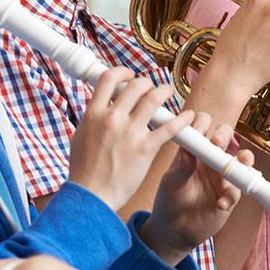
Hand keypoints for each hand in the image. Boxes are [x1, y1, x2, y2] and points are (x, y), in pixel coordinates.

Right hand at [68, 67, 194, 209]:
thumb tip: (101, 106)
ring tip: (169, 93)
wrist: (91, 196)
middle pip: (136, 85)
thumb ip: (93, 119)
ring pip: (154, 98)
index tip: (130, 75)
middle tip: (153, 88)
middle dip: (148, 83)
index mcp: (93, 114)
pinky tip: (188, 117)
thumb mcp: (81, 137)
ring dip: (165, 92)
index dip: (123, 72)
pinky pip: (169, 127)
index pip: (109, 79)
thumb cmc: (84, 171)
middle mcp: (112, 119)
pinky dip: (182, 119)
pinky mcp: (146, 148)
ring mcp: (130, 132)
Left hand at [141, 113, 252, 264]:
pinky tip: (219, 204)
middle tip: (217, 142)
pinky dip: (231, 195)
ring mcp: (223, 176)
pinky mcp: (230, 196)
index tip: (198, 129)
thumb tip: (188, 151)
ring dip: (244, 158)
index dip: (203, 123)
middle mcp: (211, 159)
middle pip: (226, 136)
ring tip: (241, 162)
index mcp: (194, 151)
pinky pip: (238, 190)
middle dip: (224, 134)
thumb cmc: (169, 200)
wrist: (174, 231)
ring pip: (242, 160)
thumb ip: (181, 167)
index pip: (203, 126)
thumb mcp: (170, 183)